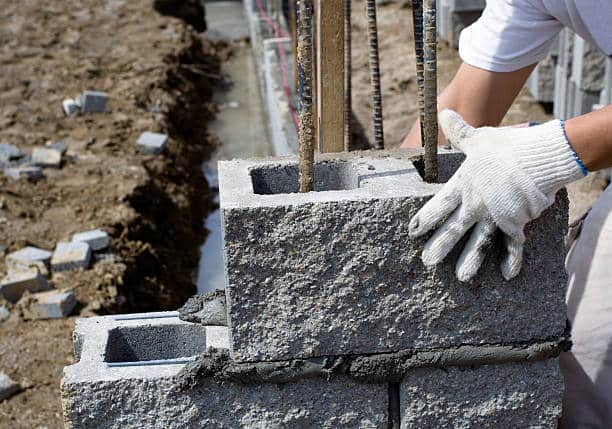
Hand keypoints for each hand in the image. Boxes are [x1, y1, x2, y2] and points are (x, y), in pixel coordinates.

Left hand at [409, 110, 584, 280]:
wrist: (541, 156)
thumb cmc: (508, 146)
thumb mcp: (479, 138)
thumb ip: (459, 132)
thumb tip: (443, 114)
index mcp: (464, 186)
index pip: (438, 206)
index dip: (425, 220)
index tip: (413, 232)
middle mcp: (476, 204)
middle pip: (454, 230)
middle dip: (439, 247)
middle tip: (427, 263)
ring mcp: (496, 216)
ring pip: (479, 243)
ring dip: (470, 260)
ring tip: (461, 277)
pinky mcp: (518, 222)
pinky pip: (513, 244)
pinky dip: (511, 260)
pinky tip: (506, 275)